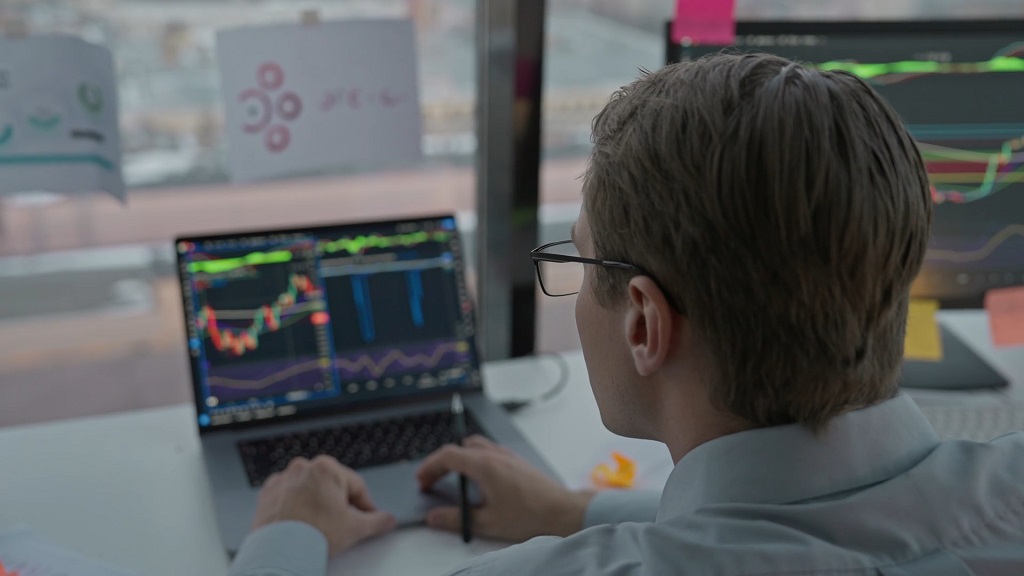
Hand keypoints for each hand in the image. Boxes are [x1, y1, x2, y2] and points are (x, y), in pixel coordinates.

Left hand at [252, 455, 396, 554]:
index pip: (356, 486)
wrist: (280, 552)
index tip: (367, 518)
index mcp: (327, 468)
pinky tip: (300, 523)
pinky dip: (295, 506)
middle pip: (331, 486)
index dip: (365, 505)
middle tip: (341, 524)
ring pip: (309, 490)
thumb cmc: (315, 535)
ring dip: (316, 503)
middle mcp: (303, 467)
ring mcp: (283, 479)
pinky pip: (288, 496)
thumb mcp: (356, 528)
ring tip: (319, 525)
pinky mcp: (267, 493)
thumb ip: (377, 521)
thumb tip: (388, 520)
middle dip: (338, 503)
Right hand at [416, 435, 594, 541]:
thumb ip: (455, 519)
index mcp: (485, 465)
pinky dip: (475, 459)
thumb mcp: (487, 522)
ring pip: (475, 446)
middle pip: (460, 448)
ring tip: (452, 479)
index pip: (448, 455)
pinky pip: (489, 451)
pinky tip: (477, 479)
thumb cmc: (529, 515)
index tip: (422, 481)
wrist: (562, 511)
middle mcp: (495, 455)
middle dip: (442, 462)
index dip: (430, 466)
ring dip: (459, 458)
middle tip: (432, 481)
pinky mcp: (517, 461)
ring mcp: (508, 456)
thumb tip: (433, 517)